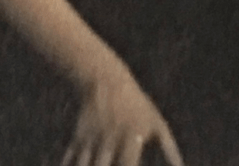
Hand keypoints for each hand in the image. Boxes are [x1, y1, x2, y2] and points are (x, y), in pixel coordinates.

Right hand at [63, 73, 182, 165]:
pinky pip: (72, 157)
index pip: (129, 164)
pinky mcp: (80, 136)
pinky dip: (70, 163)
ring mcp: (94, 137)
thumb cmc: (138, 106)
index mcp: (132, 136)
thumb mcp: (156, 122)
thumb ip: (169, 147)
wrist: (108, 81)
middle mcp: (111, 137)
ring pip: (85, 163)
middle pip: (102, 164)